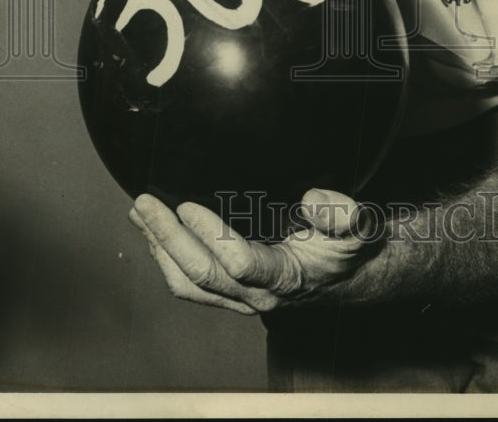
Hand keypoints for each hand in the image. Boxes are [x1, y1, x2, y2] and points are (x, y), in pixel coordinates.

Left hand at [129, 189, 379, 314]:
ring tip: (140, 214)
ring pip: (187, 283)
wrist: (347, 277)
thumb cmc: (347, 248)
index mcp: (285, 276)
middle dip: (168, 238)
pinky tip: (154, 230)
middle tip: (146, 204)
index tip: (189, 205)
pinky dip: (165, 256)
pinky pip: (188, 283)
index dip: (211, 236)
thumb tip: (312, 199)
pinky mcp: (227, 292)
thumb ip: (342, 213)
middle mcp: (256, 295)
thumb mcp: (358, 225)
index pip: (240, 264)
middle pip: (201, 274)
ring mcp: (238, 298)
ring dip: (159, 248)